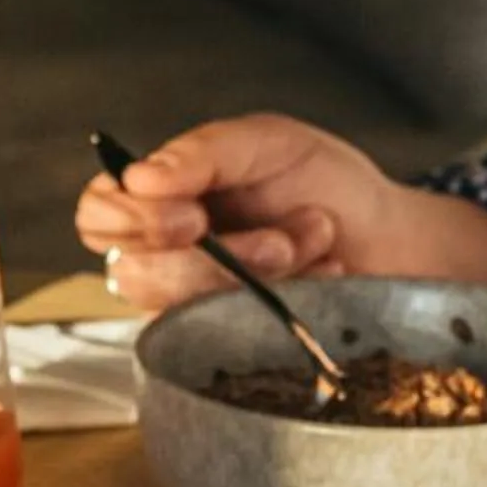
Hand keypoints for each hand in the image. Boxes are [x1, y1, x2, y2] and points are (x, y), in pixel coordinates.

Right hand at [73, 115, 486, 310]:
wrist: (390, 237)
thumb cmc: (324, 182)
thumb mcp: (265, 143)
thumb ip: (201, 153)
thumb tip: (139, 177)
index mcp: (159, 198)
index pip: (97, 215)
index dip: (128, 220)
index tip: (190, 215)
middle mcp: (166, 255)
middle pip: (137, 272)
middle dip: (218, 254)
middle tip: (277, 235)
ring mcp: (197, 305)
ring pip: (185, 307)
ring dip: (259, 271)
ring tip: (314, 237)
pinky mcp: (233, 343)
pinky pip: (231, 330)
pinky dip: (287, 296)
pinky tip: (325, 271)